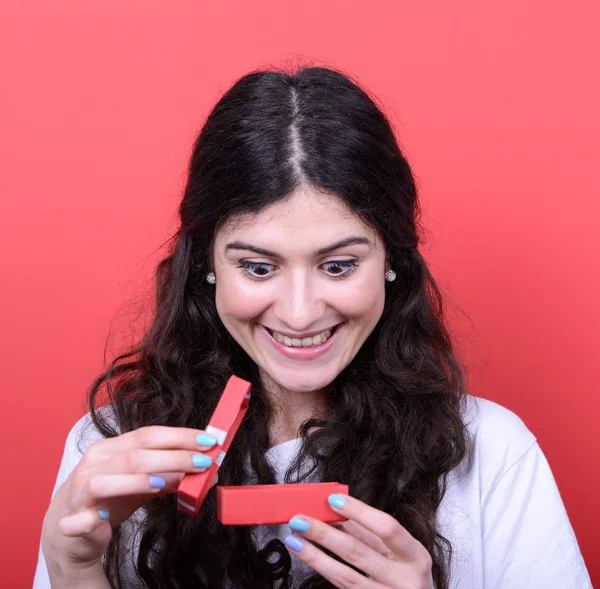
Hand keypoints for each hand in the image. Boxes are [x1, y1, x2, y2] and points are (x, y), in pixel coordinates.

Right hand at [41, 425, 218, 576]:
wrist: (69, 526)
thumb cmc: (110, 497)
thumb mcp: (143, 483)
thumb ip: (169, 476)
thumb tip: (204, 471)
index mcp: (113, 448)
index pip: (149, 435)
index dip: (179, 436)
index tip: (208, 441)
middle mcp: (96, 462)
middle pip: (135, 455)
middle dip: (173, 457)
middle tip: (203, 462)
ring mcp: (81, 490)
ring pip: (106, 480)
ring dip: (137, 481)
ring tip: (164, 483)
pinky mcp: (72, 519)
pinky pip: (79, 518)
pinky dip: (91, 518)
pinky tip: (104, 518)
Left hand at [284, 493, 433, 588]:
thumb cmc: (407, 574)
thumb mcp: (399, 551)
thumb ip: (370, 532)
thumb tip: (336, 509)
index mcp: (416, 556)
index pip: (387, 528)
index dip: (359, 512)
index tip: (332, 499)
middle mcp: (405, 580)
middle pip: (359, 552)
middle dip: (325, 533)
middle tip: (300, 519)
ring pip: (345, 576)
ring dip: (315, 555)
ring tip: (294, 539)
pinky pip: (343, 588)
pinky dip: (323, 569)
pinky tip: (307, 557)